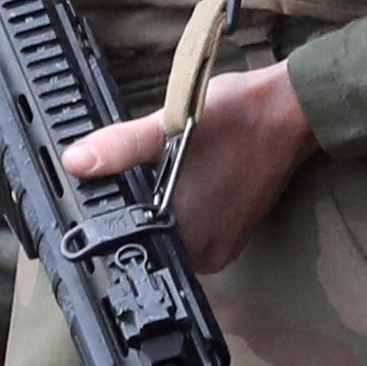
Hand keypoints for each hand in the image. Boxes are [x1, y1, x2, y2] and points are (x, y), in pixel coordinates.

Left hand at [66, 62, 317, 272]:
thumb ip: (120, 148)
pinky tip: (184, 181)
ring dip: (160, 208)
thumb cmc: (235, 116)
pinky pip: (192, 232)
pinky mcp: (232, 240)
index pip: (127, 237)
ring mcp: (221, 250)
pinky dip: (183, 210)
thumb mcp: (169, 126)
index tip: (114, 184)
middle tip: (146, 168)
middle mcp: (204, 254)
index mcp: (185, 233)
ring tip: (164, 172)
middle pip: (149, 237)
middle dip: (138, 206)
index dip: (112, 212)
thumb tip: (76, 162)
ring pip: (170, 234)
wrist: (291, 111)